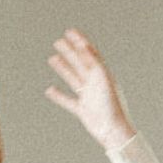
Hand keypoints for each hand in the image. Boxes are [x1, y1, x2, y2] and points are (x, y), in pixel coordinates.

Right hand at [43, 30, 137, 150]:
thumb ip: (93, 63)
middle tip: (58, 41)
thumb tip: (84, 45)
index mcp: (103, 76)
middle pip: (81, 64)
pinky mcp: (83, 110)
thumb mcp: (102, 80)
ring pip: (74, 79)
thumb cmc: (111, 106)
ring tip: (52, 58)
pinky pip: (68, 100)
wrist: (114, 131)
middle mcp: (96, 85)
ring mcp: (89, 97)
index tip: (70, 31)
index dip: (81, 42)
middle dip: (70, 52)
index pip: (91, 55)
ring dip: (63, 68)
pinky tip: (49, 89)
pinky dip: (58, 95)